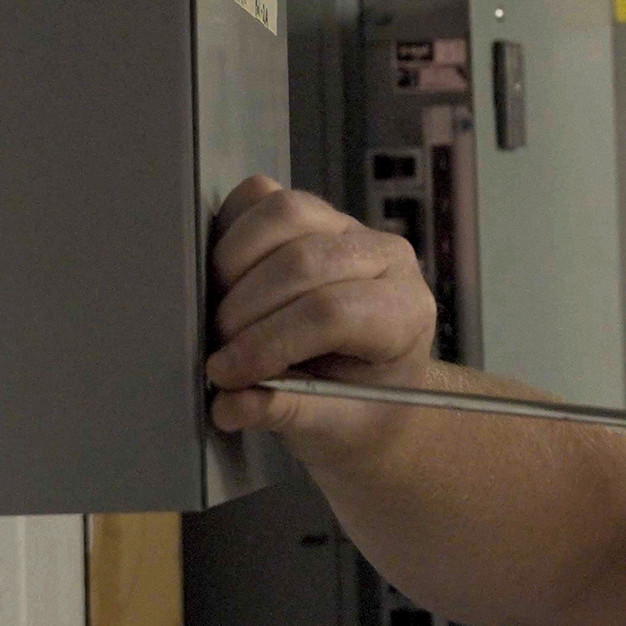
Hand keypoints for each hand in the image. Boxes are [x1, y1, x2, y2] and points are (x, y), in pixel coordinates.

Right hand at [206, 175, 437, 471]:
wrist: (373, 389)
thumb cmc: (358, 408)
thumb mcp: (330, 427)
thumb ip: (284, 411)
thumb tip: (232, 404)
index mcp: (406, 314)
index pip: (332, 312)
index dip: (268, 342)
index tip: (227, 375)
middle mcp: (387, 258)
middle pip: (302, 261)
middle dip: (244, 311)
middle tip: (219, 354)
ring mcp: (351, 227)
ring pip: (284, 215)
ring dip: (234, 267)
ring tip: (223, 317)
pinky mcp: (314, 213)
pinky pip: (262, 198)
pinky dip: (231, 232)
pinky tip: (226, 280)